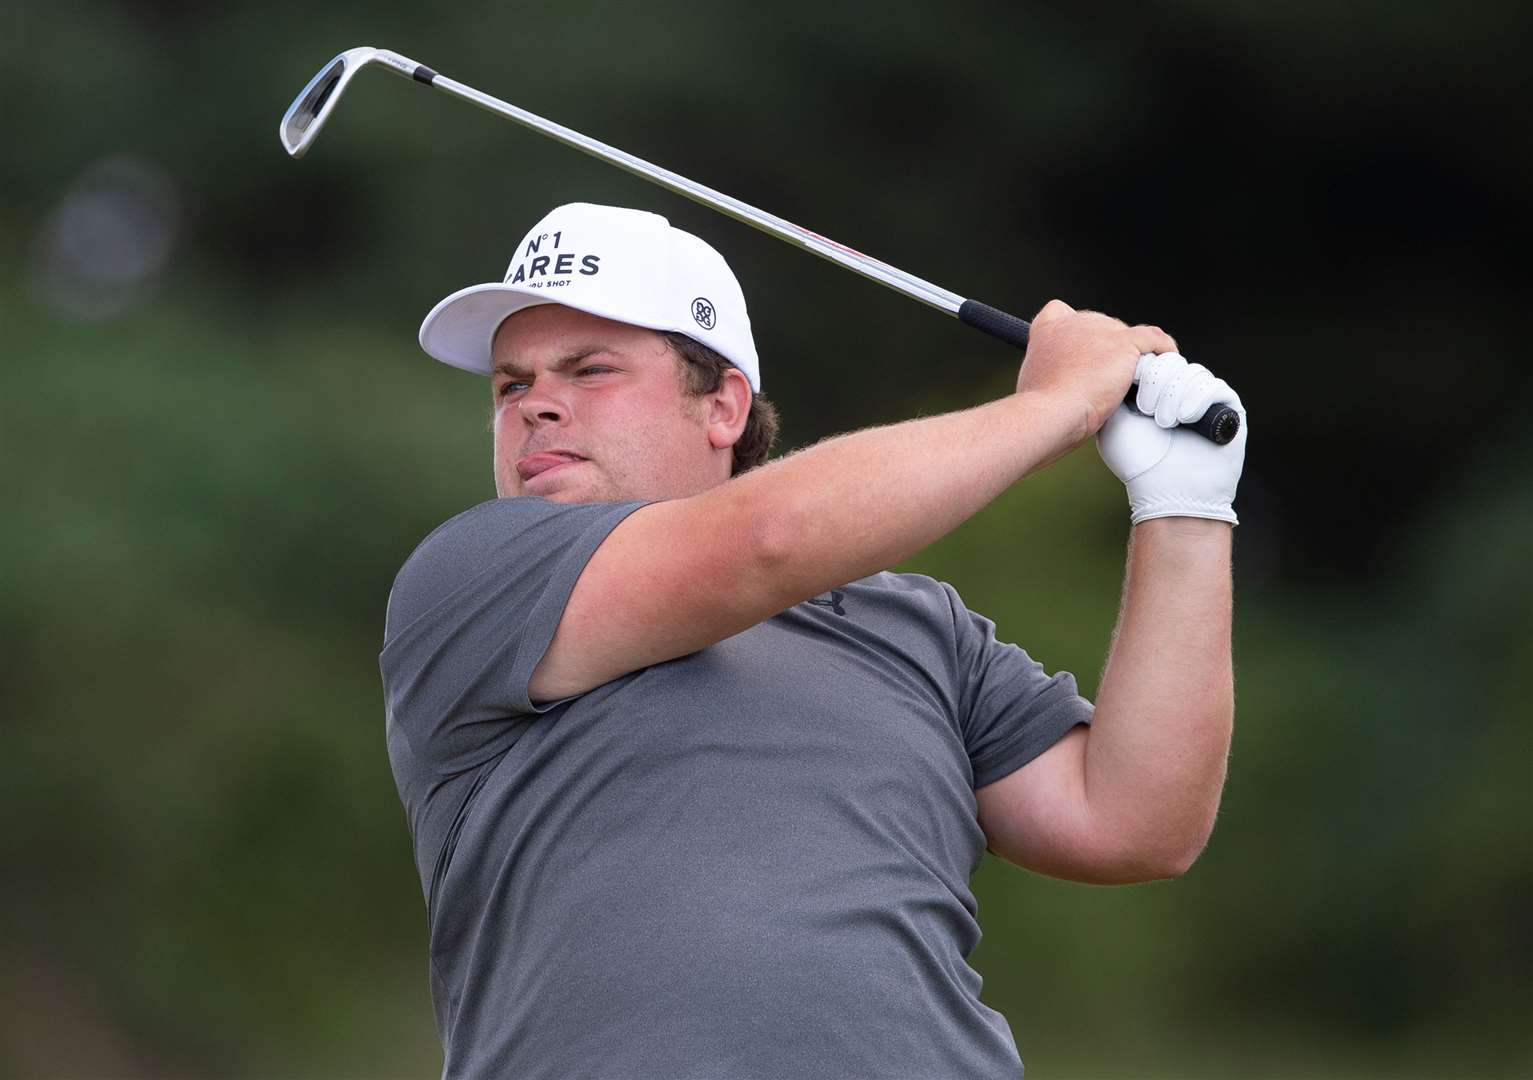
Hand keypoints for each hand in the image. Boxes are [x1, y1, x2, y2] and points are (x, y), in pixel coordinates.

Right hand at [1015, 299, 1178, 450]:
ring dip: (1133, 354)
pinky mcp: (1123, 343)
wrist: (1050, 414)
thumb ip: (1050, 372)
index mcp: (1047, 331)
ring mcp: (1100, 330)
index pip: (1061, 312)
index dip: (1076, 330)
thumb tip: (1064, 381)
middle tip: (1110, 378)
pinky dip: (1163, 348)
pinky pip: (1154, 338)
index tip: (1083, 349)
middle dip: (1108, 349)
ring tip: (1135, 379)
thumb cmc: (1041, 410)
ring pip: (1127, 335)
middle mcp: (1072, 323)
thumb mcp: (1035, 383)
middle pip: (1101, 325)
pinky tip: (1168, 358)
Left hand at [1096, 352, 1248, 524]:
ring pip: (1193, 372)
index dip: (1145, 370)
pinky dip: (1197, 398)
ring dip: (1175, 394)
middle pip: (1173, 362)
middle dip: (1158, 382)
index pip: (1153, 360)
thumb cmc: (1138, 462)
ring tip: (1166, 423)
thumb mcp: (1116, 420)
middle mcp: (1180, 393)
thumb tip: (1128, 359)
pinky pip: (1215, 386)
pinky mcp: (1228, 409)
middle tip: (1148, 412)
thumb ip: (1120, 387)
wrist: (1168, 492)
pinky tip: (1184, 418)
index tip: (1135, 398)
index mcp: (1154, 393)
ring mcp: (1205, 400)